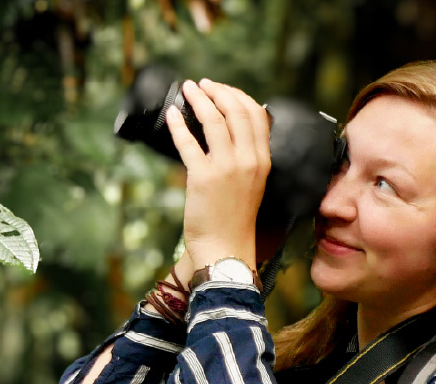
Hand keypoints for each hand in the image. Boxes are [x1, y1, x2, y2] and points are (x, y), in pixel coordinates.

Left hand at [167, 78, 270, 278]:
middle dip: (217, 91)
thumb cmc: (235, 218)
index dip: (238, 96)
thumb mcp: (252, 183)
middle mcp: (248, 160)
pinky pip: (188, 141)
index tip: (222, 89)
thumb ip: (246, 157)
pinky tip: (172, 115)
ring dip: (198, 99)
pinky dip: (178, 124)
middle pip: (236, 111)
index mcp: (263, 160)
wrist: (226, 247)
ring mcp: (227, 167)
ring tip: (187, 90)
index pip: (256, 115)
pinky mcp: (203, 177)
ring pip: (213, 119)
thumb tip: (228, 130)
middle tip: (202, 84)